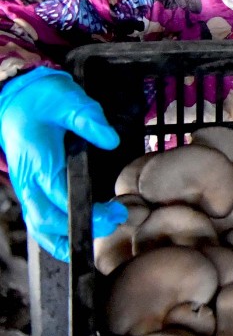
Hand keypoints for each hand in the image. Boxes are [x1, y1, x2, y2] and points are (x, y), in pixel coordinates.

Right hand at [0, 67, 123, 261]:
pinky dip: (53, 233)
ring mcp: (26, 186)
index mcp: (38, 161)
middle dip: (79, 228)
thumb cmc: (42, 99)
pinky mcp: (28, 187)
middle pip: (47, 219)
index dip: (85, 210)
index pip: (59, 196)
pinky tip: (74, 238)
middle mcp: (28, 180)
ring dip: (64, 238)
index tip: (113, 212)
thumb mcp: (68, 99)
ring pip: (38, 225)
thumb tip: (111, 140)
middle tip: (115, 222)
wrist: (15, 97)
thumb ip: (89, 119)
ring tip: (97, 237)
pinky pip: (37, 218)